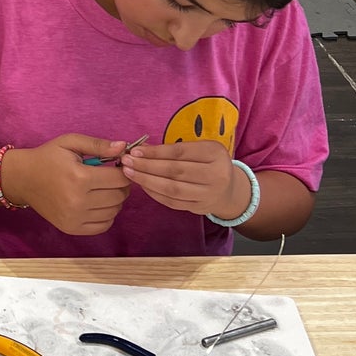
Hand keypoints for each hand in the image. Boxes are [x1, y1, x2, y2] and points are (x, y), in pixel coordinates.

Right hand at [3, 136, 130, 236]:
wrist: (22, 178)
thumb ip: (98, 145)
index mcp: (79, 177)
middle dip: (120, 185)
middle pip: (119, 196)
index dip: (123, 170)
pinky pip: (103, 225)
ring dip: (114, 200)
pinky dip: (106, 215)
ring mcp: (74, 217)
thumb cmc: (48, 157)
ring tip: (102, 189)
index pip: (119, 178)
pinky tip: (97, 203)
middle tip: (110, 177)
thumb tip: (123, 148)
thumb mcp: (70, 143)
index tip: (118, 166)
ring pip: (114, 211)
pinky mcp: (71, 228)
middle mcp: (78, 201)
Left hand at [122, 139, 242, 216]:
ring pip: (173, 189)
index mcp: (215, 154)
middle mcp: (216, 175)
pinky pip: (173, 202)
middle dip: (147, 166)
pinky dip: (155, 194)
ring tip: (129, 173)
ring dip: (147, 181)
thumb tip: (141, 148)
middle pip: (175, 171)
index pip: (180, 152)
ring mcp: (209, 194)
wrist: (229, 189)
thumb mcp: (199, 149)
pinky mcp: (200, 208)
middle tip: (126, 162)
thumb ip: (174, 148)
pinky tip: (142, 186)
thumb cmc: (208, 163)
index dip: (156, 152)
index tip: (135, 150)